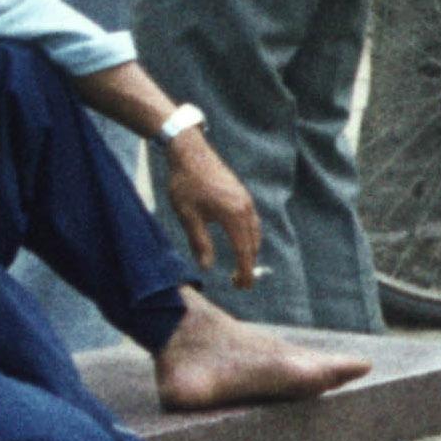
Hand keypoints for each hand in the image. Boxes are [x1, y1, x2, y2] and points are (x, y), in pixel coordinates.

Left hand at [159, 129, 265, 287]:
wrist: (191, 153)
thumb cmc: (186, 184)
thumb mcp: (188, 216)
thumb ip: (200, 242)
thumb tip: (208, 266)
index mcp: (233, 215)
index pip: (244, 251)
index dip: (244, 271)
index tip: (242, 287)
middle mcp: (245, 208)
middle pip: (253, 243)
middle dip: (249, 265)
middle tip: (239, 283)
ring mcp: (246, 200)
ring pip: (254, 232)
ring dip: (250, 251)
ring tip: (240, 267)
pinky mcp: (242, 195)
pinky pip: (252, 221)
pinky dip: (249, 237)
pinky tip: (240, 242)